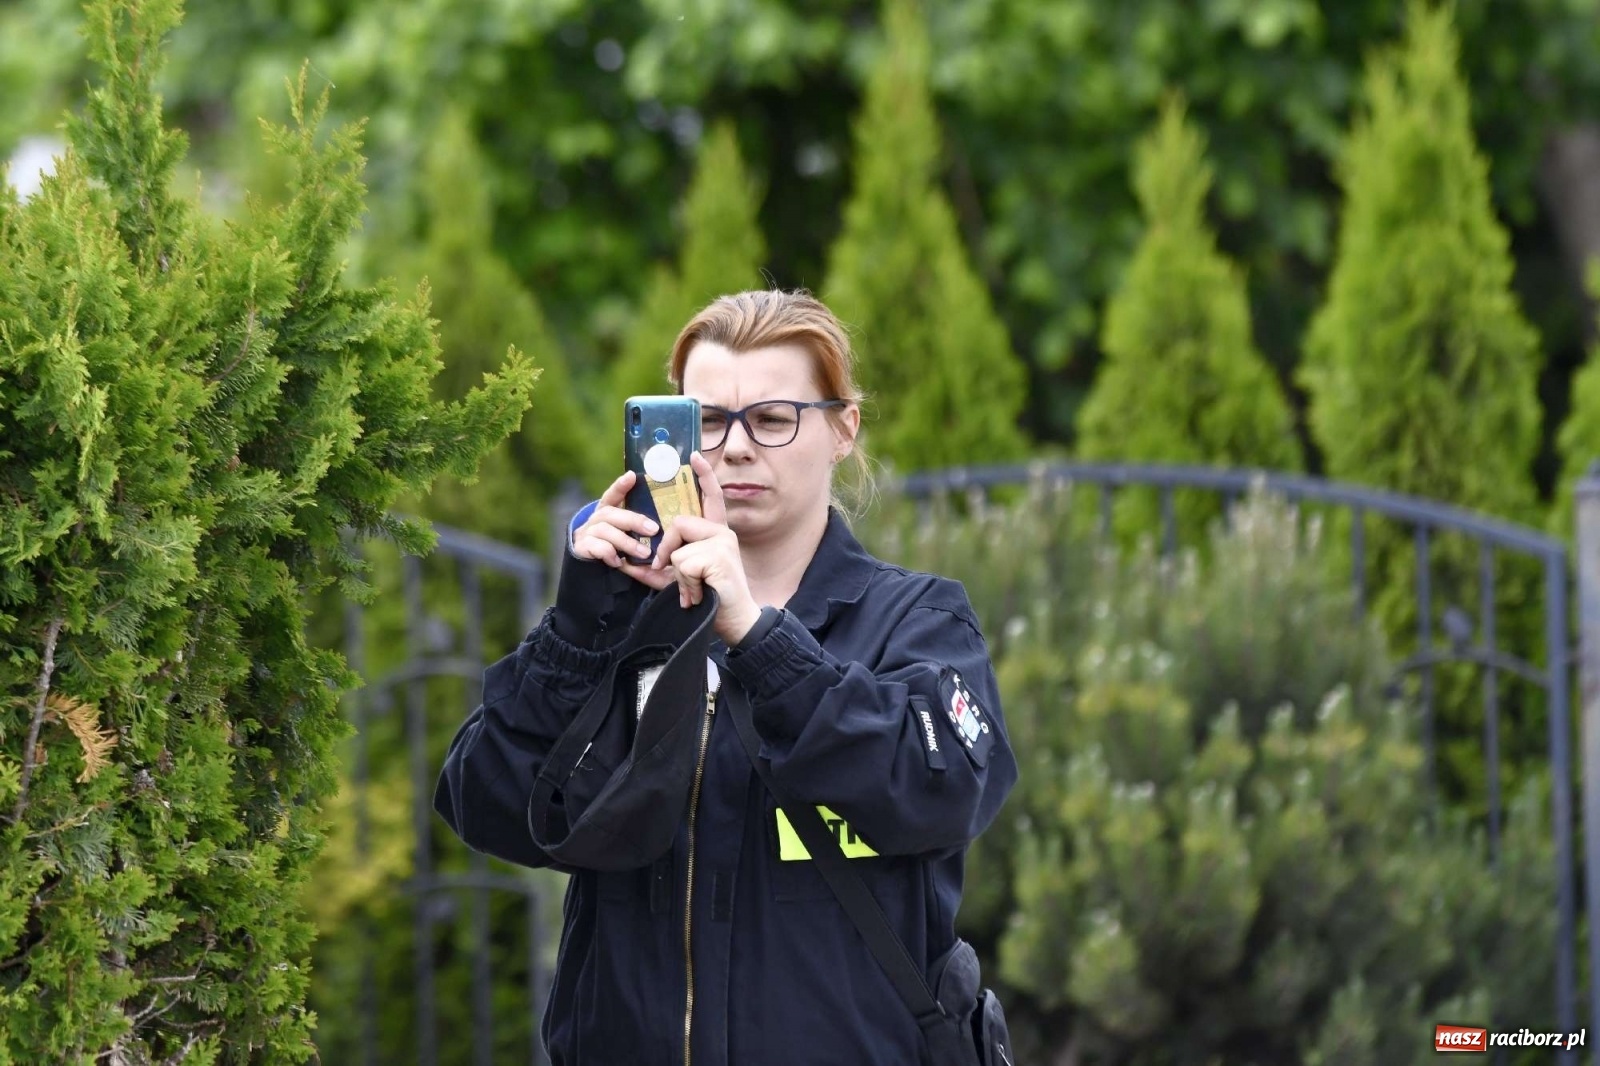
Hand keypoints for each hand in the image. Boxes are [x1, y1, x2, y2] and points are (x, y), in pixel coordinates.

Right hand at [571, 471, 663, 582]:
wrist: (588, 568)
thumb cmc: (613, 548)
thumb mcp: (624, 536)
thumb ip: (636, 530)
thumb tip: (661, 531)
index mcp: (606, 511)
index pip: (612, 495)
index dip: (620, 486)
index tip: (632, 476)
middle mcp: (595, 519)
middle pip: (611, 513)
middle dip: (634, 521)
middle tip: (653, 530)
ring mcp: (586, 532)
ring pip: (605, 531)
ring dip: (627, 542)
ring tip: (645, 553)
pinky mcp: (581, 547)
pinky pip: (597, 547)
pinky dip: (610, 553)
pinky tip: (620, 562)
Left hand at [651, 452, 762, 642]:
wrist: (735, 622)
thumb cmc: (709, 599)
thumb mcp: (681, 579)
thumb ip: (659, 567)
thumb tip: (628, 564)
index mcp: (716, 533)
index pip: (711, 497)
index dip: (703, 475)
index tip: (694, 455)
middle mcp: (722, 532)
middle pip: (679, 523)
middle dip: (666, 550)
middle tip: (670, 573)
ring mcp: (723, 542)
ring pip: (679, 548)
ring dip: (678, 575)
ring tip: (694, 589)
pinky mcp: (719, 556)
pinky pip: (683, 562)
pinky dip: (684, 582)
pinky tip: (699, 592)